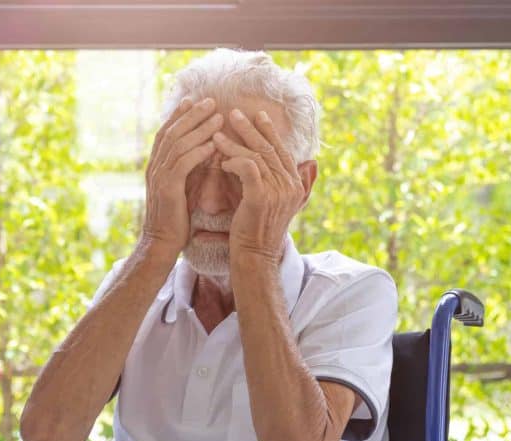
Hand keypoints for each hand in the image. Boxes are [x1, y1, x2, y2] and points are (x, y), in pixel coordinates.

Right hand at [140, 97, 223, 254]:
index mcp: (156, 165)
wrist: (162, 242)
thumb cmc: (176, 217)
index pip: (167, 132)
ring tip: (218, 116)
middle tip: (210, 100)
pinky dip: (199, 151)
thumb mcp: (185, 186)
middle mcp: (154, 167)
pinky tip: (214, 144)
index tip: (194, 100)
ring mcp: (159, 177)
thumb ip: (193, 167)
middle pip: (172, 132)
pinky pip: (183, 164)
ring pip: (178, 144)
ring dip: (199, 128)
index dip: (179, 115)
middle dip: (191, 115)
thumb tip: (211, 147)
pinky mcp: (167, 188)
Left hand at [214, 108, 305, 263]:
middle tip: (233, 113)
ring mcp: (278, 190)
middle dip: (250, 128)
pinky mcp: (261, 196)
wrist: (254, 256)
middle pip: (269, 148)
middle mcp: (290, 185)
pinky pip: (247, 167)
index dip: (269, 131)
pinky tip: (221, 160)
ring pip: (256, 155)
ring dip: (234, 142)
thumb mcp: (271, 203)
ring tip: (216, 133)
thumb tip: (294, 162)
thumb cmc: (256, 231)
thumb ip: (276, 181)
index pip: (282, 150)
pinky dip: (233, 160)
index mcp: (294, 184)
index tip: (257, 115)